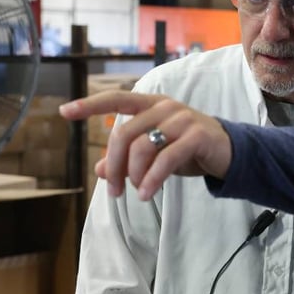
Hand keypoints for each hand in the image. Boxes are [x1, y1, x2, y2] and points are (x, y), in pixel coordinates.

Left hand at [59, 91, 231, 199]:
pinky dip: (152, 179)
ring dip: (134, 175)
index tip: (64, 112)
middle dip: (114, 165)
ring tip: (137, 194)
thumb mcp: (156, 152)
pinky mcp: (197, 135)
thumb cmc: (189, 149)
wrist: (229, 153)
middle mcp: (165, 107)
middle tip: (113, 191)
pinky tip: (147, 193)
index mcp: (152, 104)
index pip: (117, 100)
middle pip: (125, 134)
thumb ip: (129, 158)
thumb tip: (98, 170)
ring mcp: (182, 119)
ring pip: (143, 147)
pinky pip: (166, 159)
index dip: (90, 105)